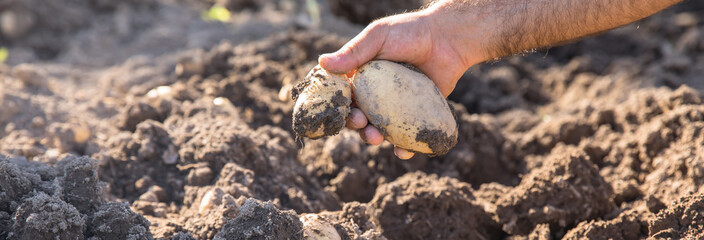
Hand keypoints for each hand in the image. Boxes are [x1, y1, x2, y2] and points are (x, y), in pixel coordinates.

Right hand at [318, 7, 475, 158]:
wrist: (448, 39)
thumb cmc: (410, 32)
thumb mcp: (378, 37)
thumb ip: (353, 52)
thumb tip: (322, 63)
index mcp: (361, 77)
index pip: (343, 95)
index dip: (339, 105)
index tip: (342, 109)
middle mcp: (375, 94)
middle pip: (359, 115)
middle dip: (356, 124)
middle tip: (361, 123)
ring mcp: (395, 107)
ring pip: (379, 129)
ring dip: (374, 138)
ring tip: (378, 140)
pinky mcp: (415, 116)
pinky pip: (406, 136)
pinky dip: (404, 147)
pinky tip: (404, 152)